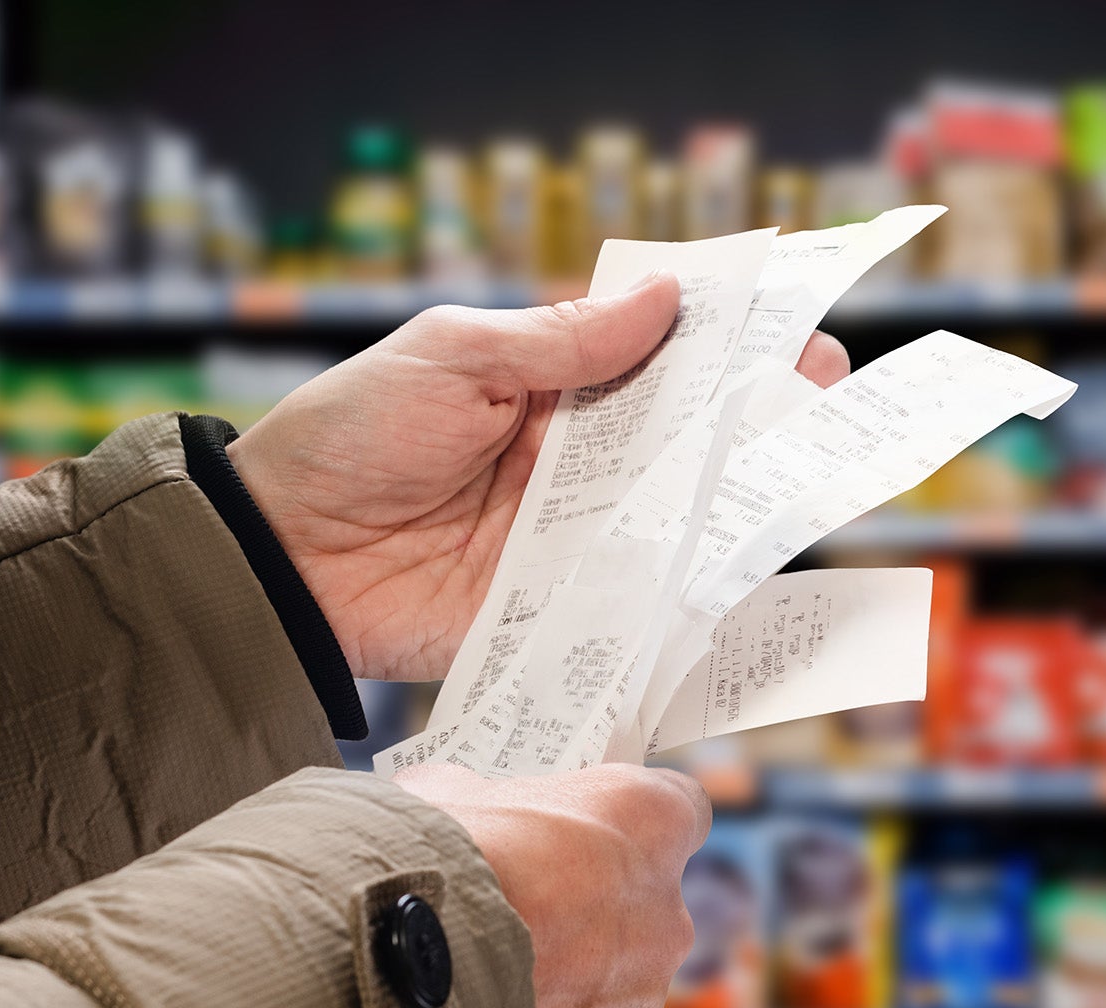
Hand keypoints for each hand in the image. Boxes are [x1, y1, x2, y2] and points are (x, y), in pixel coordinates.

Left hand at [227, 279, 851, 679]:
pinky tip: (748, 580)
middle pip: (686, 440)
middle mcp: (573, 462)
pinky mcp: (558, 610)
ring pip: (677, 519)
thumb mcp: (451, 359)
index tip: (798, 332)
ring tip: (810, 482)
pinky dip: (690, 596)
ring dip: (741, 503)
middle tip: (825, 401)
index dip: (728, 345)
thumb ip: (560, 341)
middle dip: (759, 420)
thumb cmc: (347, 438)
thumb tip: (666, 298)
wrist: (280, 558)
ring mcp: (571, 539)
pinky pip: (637, 603)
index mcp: (548, 385)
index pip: (657, 357)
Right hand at [390, 762, 709, 1007]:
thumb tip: (464, 811)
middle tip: (518, 921)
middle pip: (643, 912)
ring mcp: (642, 1002)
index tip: (591, 835)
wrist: (391, 973)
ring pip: (612, 993)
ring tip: (485, 991)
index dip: (629, 825)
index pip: (677, 810)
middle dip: (588, 917)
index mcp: (646, 824)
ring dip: (564, 991)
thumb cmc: (430, 862)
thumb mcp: (449, 795)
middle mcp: (666, 914)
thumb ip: (487, 802)